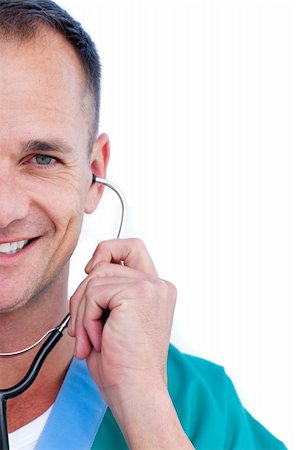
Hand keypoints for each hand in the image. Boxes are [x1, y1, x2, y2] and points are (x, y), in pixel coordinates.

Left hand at [68, 238, 176, 403]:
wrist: (136, 392)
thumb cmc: (123, 365)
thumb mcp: (113, 319)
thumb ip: (109, 289)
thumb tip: (91, 267)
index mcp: (156, 290)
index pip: (132, 247)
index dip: (107, 251)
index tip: (90, 270)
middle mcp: (158, 285)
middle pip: (104, 265)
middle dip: (83, 296)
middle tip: (81, 329)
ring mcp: (151, 287)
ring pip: (95, 279)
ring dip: (83, 312)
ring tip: (92, 339)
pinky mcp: (139, 293)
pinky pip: (94, 293)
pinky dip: (86, 318)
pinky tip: (99, 339)